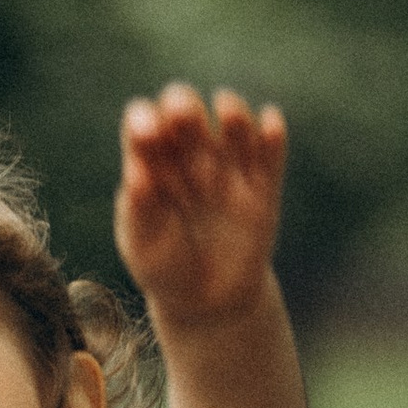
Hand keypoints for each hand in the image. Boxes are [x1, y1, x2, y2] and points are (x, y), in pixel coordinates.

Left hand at [117, 84, 286, 330]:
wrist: (208, 302)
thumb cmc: (164, 269)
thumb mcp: (143, 244)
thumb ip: (139, 210)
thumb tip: (135, 174)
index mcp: (152, 163)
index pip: (145, 125)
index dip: (144, 120)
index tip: (145, 134)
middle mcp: (190, 156)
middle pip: (187, 112)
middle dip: (184, 105)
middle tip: (182, 115)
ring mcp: (229, 167)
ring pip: (232, 124)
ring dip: (231, 111)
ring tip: (227, 112)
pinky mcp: (263, 185)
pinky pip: (270, 153)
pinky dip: (272, 134)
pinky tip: (269, 122)